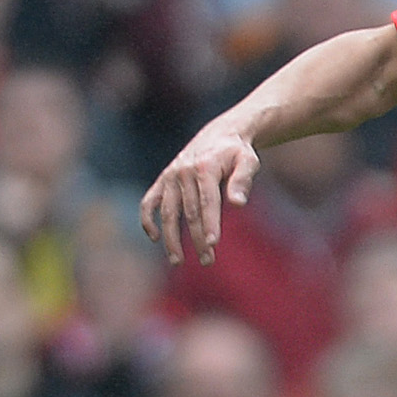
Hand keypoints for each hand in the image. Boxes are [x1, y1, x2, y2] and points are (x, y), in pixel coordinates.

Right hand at [140, 127, 259, 264]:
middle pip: (189, 212)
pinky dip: (147, 219)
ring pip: (168, 212)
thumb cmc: (237, 153)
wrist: (219, 135)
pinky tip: (154, 237)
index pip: (207, 201)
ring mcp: (170, 177)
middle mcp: (183, 172)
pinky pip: (149, 201)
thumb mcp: (248, 161)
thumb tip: (238, 204)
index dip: (210, 223)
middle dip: (197, 239)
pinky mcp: (163, 181)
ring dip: (171, 238)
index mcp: (205, 168)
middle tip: (207, 261)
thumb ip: (243, 180)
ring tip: (178, 261)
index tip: (213, 243)